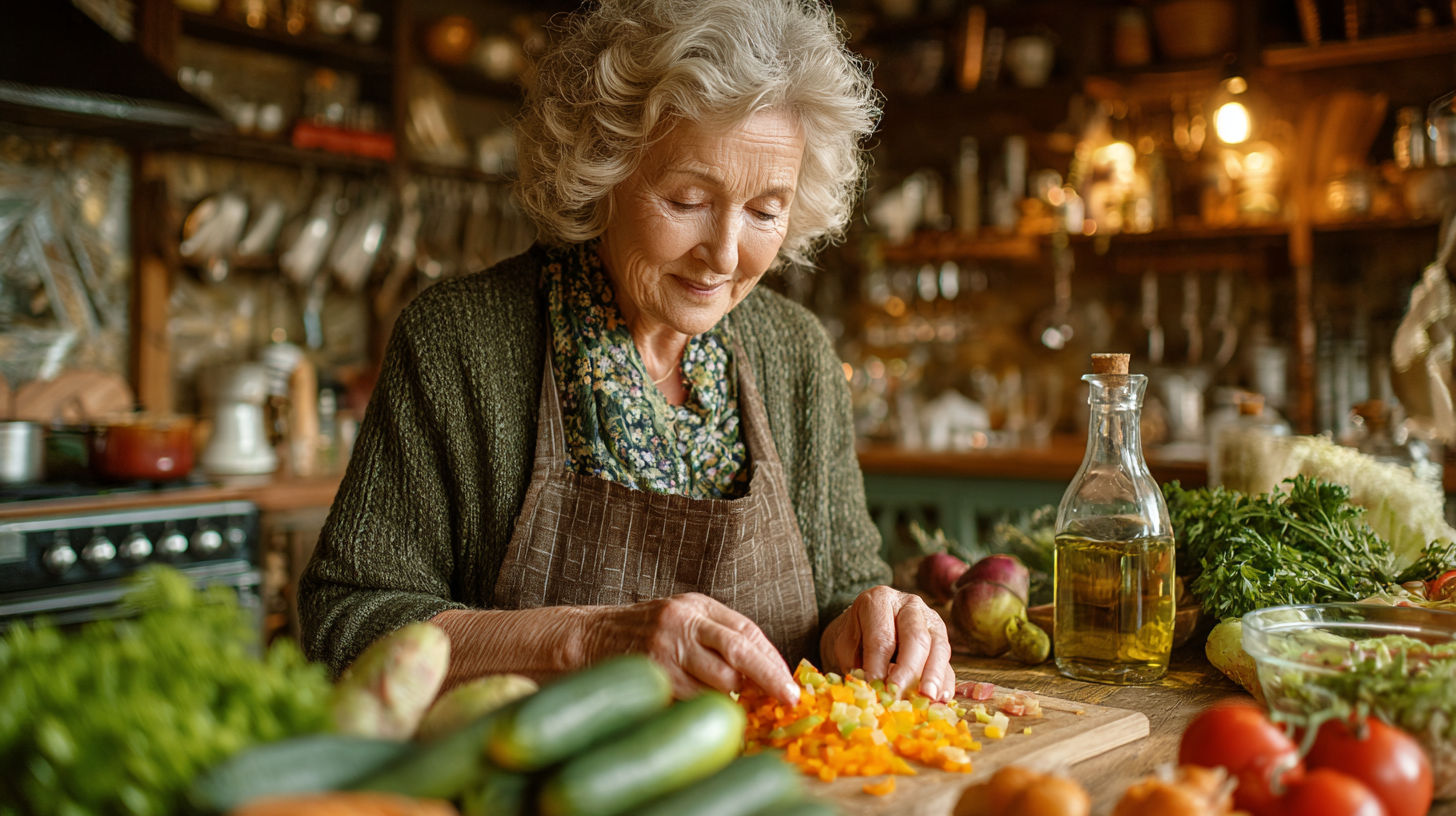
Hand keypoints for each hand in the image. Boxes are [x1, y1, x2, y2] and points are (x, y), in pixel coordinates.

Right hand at [593, 592, 799, 704]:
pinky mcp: (652, 678)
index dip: (773, 661)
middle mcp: (681, 624)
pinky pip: (691, 702)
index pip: (746, 632)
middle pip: (738, 655)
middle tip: (789, 700)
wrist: (588, 638)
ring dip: (730, 699)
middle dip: (768, 680)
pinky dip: (703, 710)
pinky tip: (701, 708)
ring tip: (727, 702)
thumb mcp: (684, 617)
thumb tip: (766, 671)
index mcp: (695, 607)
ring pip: (717, 684)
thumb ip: (720, 635)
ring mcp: (665, 652)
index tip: (791, 686)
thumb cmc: (645, 631)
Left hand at [820, 585, 953, 701]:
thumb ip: (858, 664)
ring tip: (927, 698)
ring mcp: (931, 621)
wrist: (865, 630)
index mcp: (880, 600)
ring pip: (939, 647)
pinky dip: (945, 683)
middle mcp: (910, 606)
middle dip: (908, 670)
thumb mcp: (846, 647)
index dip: (878, 664)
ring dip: (933, 677)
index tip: (874, 686)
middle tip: (900, 694)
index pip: (882, 636)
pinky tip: (940, 699)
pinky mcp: (943, 642)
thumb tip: (874, 689)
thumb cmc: (855, 638)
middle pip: (916, 638)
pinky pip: (948, 662)